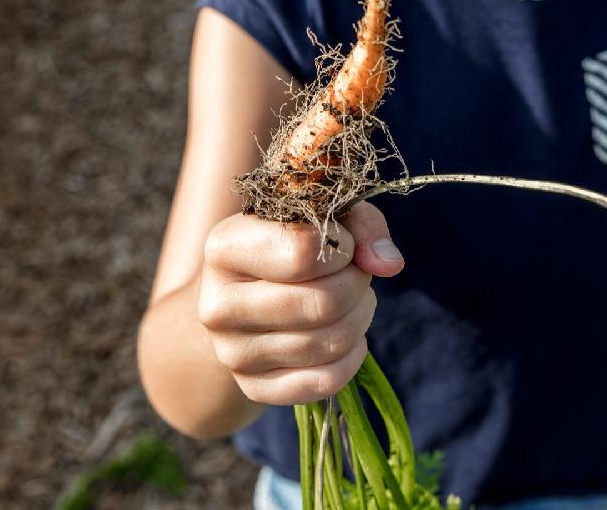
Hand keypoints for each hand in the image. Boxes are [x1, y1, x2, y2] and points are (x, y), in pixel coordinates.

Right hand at [197, 201, 403, 405]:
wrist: (248, 297)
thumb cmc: (291, 245)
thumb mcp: (323, 217)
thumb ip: (361, 227)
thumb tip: (389, 263)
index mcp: (224, 249)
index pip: (303, 252)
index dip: (343, 246)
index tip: (344, 244)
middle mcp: (217, 306)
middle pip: (323, 302)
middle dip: (357, 284)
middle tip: (357, 275)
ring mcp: (233, 354)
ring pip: (330, 342)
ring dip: (360, 316)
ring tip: (353, 300)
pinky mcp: (255, 388)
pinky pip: (327, 381)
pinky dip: (353, 356)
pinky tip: (346, 334)